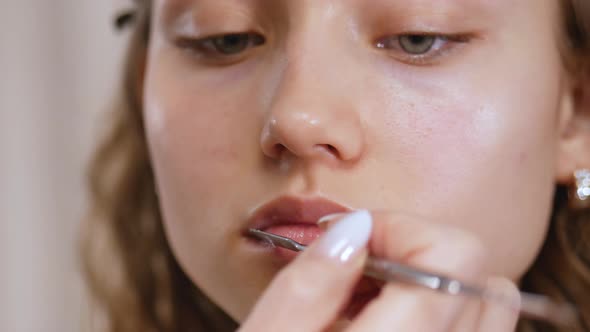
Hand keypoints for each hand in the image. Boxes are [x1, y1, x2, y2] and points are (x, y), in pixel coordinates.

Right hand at [239, 210, 520, 331]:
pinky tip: (383, 330)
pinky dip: (438, 318)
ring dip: (434, 286)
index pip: (454, 254)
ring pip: (489, 311)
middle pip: (483, 278)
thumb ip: (311, 282)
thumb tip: (356, 225)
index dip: (401, 227)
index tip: (354, 241)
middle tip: (360, 271)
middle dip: (418, 253)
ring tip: (370, 304)